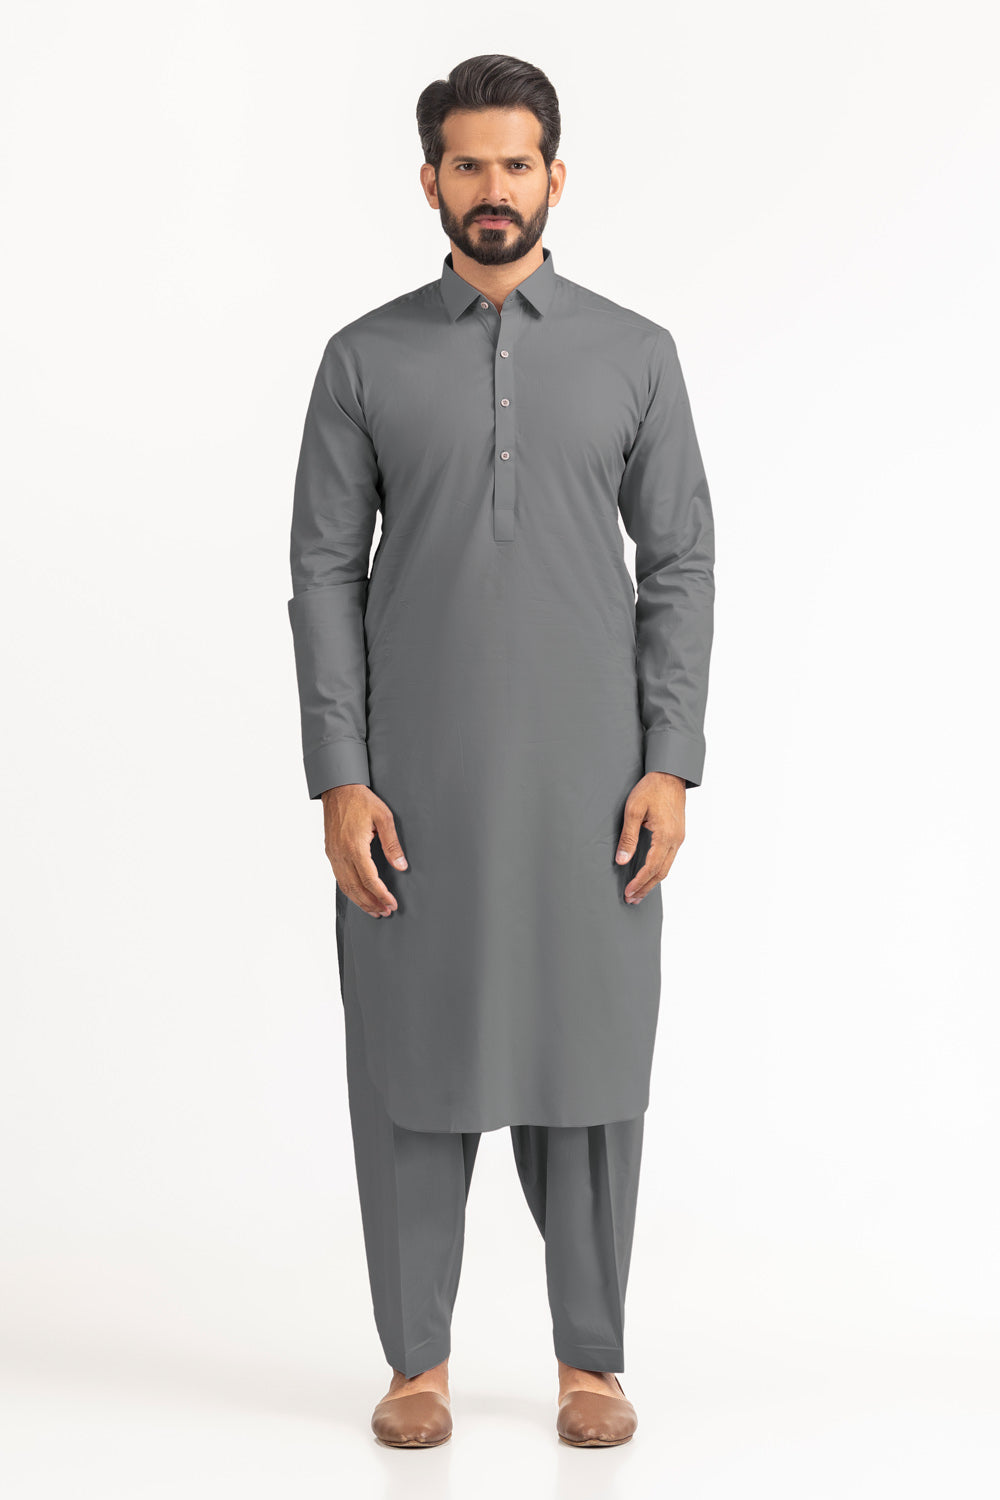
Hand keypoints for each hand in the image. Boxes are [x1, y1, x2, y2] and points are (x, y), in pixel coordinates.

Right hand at [321, 784, 407, 916]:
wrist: (337, 788)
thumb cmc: (361, 800)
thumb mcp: (384, 817)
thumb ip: (392, 844)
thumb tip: (401, 866)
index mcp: (355, 846)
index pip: (369, 880)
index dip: (381, 895)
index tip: (392, 904)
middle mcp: (341, 853)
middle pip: (356, 888)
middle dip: (371, 903)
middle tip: (385, 912)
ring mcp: (333, 854)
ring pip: (345, 886)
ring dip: (360, 901)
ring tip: (374, 910)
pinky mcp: (330, 852)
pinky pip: (339, 878)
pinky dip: (350, 891)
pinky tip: (359, 895)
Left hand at [615, 772, 685, 902]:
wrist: (670, 774)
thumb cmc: (651, 789)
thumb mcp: (633, 810)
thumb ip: (628, 837)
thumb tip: (621, 860)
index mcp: (665, 836)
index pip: (651, 867)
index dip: (639, 882)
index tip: (628, 893)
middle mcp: (675, 840)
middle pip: (661, 873)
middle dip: (646, 888)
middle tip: (632, 899)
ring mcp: (679, 838)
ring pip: (667, 867)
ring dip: (652, 881)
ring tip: (638, 892)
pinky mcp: (678, 834)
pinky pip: (669, 858)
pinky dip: (658, 870)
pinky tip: (649, 874)